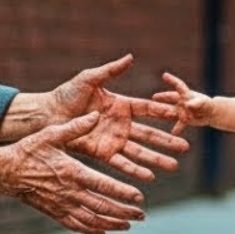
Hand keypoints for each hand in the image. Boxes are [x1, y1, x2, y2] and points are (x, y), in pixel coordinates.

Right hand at [0, 112, 146, 233]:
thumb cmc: (29, 150)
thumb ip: (76, 127)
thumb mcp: (51, 134)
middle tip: (141, 215)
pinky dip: (91, 230)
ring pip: (92, 220)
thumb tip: (96, 115)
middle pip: (102, 207)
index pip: (103, 186)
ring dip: (112, 224)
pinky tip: (103, 231)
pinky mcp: (54, 212)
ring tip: (128, 225)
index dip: (122, 193)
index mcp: (72, 172)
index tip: (139, 198)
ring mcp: (61, 205)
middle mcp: (69, 192)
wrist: (5, 172)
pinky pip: (76, 225)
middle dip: (124, 212)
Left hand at [51, 54, 189, 181]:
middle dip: (167, 141)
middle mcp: (121, 125)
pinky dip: (135, 170)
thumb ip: (111, 70)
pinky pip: (121, 163)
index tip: (179, 115)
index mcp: (121, 105)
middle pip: (149, 134)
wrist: (48, 115)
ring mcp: (113, 140)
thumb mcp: (90, 79)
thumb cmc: (67, 94)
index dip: (163, 113)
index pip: (148, 110)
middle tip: (186, 147)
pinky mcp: (102, 153)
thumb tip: (130, 57)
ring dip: (157, 159)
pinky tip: (149, 176)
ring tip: (174, 165)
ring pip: (140, 152)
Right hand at [152, 72, 214, 134]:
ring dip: (165, 113)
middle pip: (170, 98)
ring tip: (155, 115)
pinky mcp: (184, 119)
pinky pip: (178, 124)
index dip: (171, 80)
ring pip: (171, 111)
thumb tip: (187, 105)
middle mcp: (181, 101)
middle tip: (154, 97)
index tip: (165, 75)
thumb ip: (195, 103)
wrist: (211, 113)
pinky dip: (176, 129)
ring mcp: (181, 110)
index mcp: (186, 94)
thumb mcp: (203, 103)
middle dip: (162, 97)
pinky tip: (173, 133)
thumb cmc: (207, 104)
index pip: (178, 85)